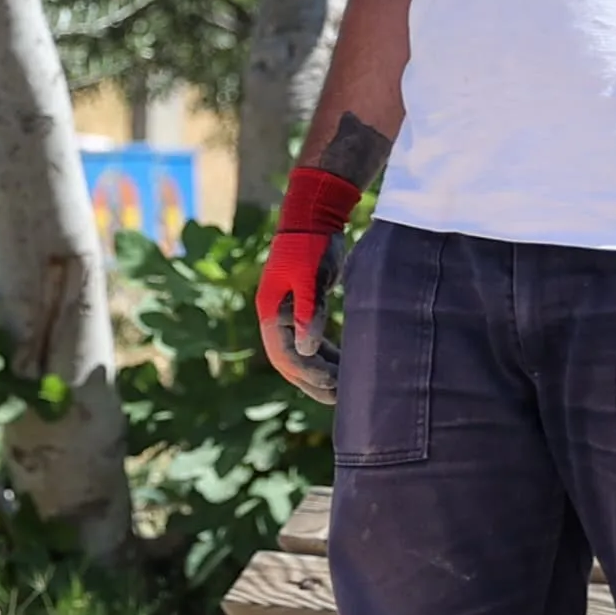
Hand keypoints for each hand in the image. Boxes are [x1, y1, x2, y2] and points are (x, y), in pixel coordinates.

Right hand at [255, 167, 359, 403]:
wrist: (313, 215)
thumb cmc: (312, 245)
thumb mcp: (311, 279)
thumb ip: (308, 314)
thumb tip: (306, 351)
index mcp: (270, 312)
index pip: (284, 354)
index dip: (306, 374)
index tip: (332, 386)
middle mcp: (274, 317)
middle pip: (288, 360)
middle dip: (311, 381)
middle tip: (338, 399)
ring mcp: (286, 313)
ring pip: (299, 353)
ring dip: (319, 371)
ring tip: (344, 388)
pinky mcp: (301, 308)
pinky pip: (309, 340)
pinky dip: (324, 355)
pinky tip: (343, 365)